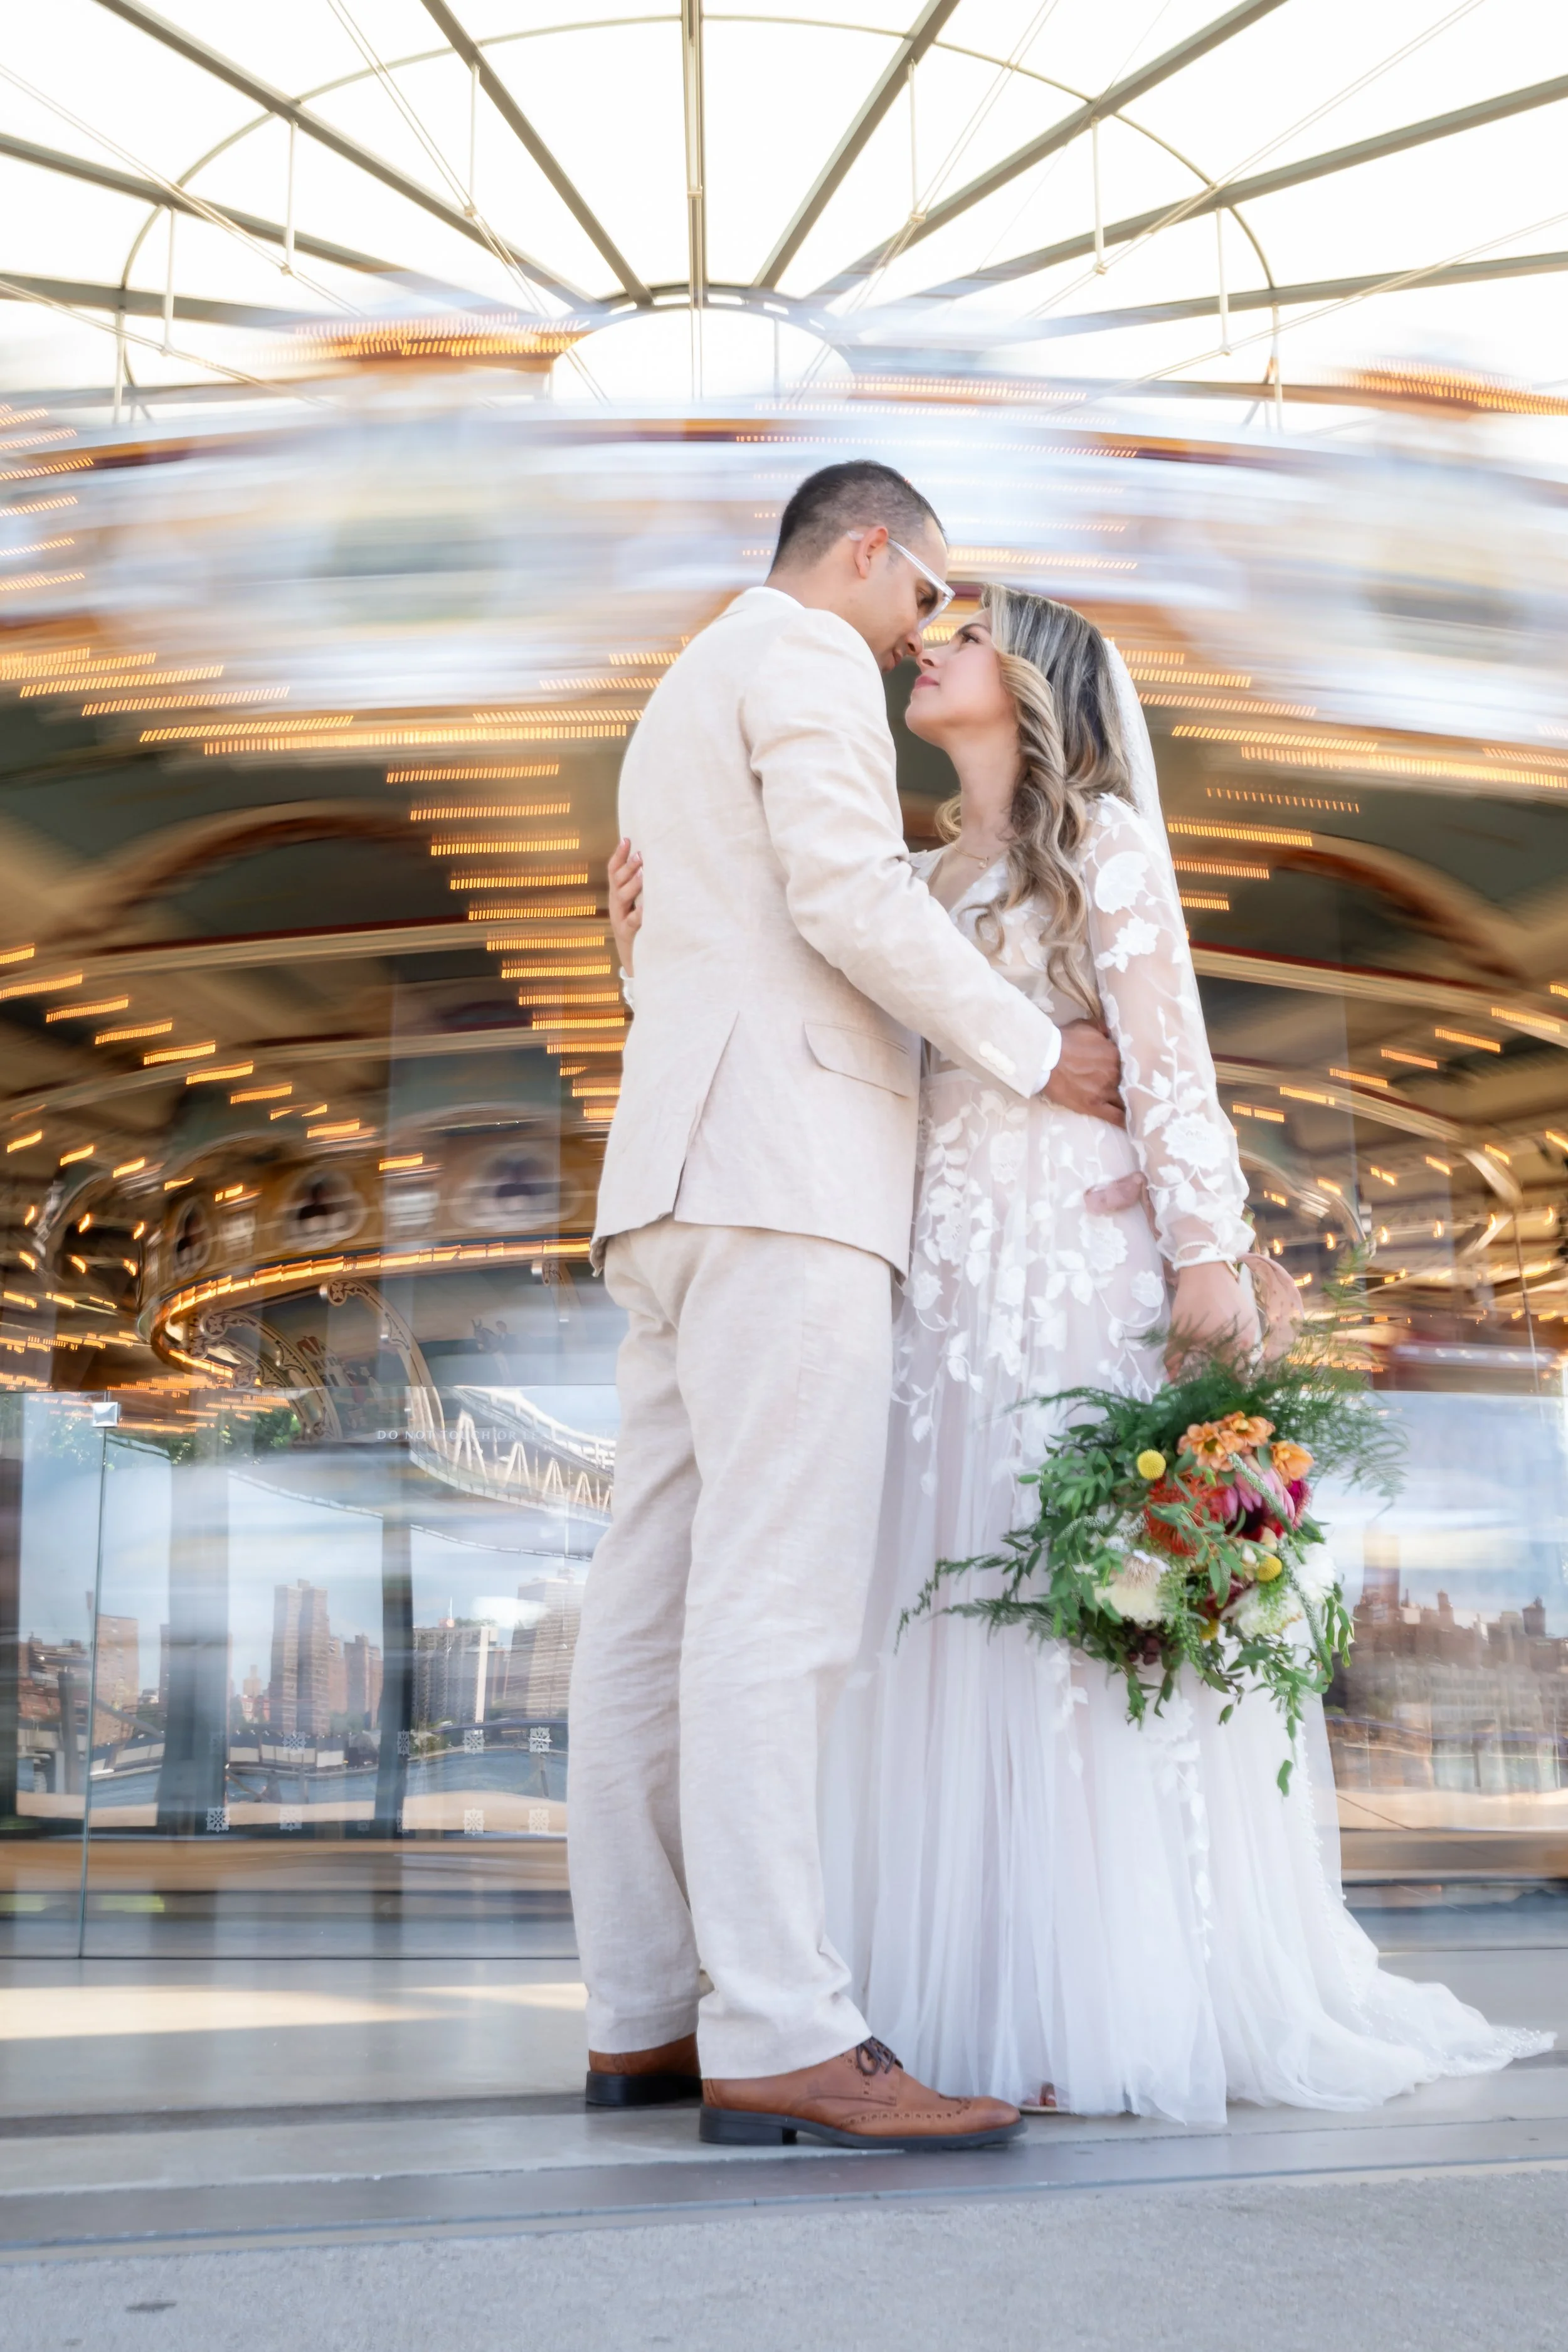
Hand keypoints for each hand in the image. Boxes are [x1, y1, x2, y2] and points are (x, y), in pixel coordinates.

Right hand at [608, 836, 642, 973]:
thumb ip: (643, 888)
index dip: (618, 855)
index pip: (614, 871)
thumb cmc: (642, 928)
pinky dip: (639, 914)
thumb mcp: (638, 905)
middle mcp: (616, 905)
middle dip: (628, 866)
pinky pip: (633, 922)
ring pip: (622, 898)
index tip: (626, 839)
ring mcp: (620, 920)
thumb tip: (654, 864)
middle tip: (640, 855)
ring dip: (633, 884)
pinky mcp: (628, 934)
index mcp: (618, 896)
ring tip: (644, 874)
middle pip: (617, 881)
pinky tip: (646, 908)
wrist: (637, 961)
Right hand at [1041, 1021, 1124, 1125]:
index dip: (1122, 1068)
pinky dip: (1124, 1121)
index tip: (1120, 1071)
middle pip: (1125, 1082)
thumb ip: (1102, 1030)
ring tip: (1132, 1109)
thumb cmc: (1063, 1041)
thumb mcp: (1086, 1026)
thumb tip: (1110, 1034)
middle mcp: (1114, 1073)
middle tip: (1119, 1087)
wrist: (1045, 1058)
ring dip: (1126, 1103)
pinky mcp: (1094, 1106)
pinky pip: (1115, 1117)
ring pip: (1123, 1100)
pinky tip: (1132, 1127)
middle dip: (1123, 1084)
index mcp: (1114, 1054)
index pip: (1125, 1063)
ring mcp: (1105, 1091)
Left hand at [1165, 1260, 1260, 1377]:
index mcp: (1233, 1347)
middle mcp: (1249, 1341)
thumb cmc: (1192, 1301)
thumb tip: (1170, 1380)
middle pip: (1241, 1367)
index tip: (1213, 1390)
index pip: (1233, 1378)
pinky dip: (1237, 1344)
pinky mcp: (1253, 1316)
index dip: (1224, 1386)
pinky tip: (1223, 1342)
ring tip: (1217, 1360)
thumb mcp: (1179, 1330)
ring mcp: (1253, 1328)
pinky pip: (1247, 1339)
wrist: (1206, 1268)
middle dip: (1229, 1375)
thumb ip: (1174, 1358)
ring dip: (1233, 1359)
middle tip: (1213, 1376)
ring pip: (1245, 1353)